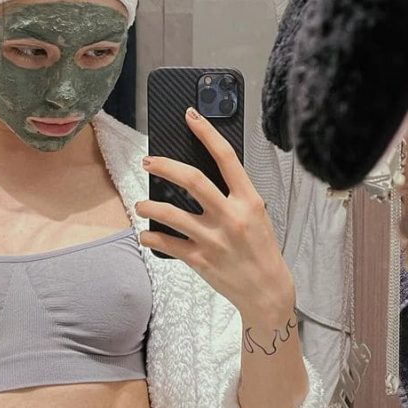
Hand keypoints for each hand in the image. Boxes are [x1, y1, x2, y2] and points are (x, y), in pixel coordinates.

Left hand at [135, 107, 293, 317]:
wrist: (267, 291)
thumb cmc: (261, 250)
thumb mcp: (256, 215)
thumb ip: (234, 196)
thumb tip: (199, 177)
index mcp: (249, 200)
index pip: (226, 157)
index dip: (206, 132)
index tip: (190, 116)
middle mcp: (231, 216)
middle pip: (192, 180)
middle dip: (164, 166)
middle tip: (148, 162)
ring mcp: (214, 239)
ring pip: (171, 213)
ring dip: (149, 206)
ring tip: (140, 205)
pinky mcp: (200, 260)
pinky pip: (166, 244)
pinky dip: (150, 237)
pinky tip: (145, 235)